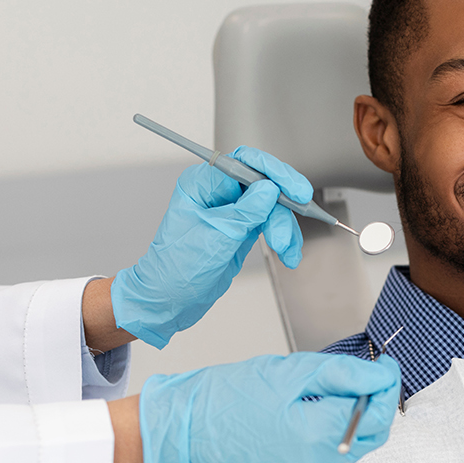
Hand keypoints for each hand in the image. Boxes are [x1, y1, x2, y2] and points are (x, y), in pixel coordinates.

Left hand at [110, 147, 311, 347]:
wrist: (168, 300)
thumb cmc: (176, 269)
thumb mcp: (215, 238)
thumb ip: (245, 212)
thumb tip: (270, 189)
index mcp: (202, 184)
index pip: (244, 163)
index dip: (274, 173)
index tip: (295, 190)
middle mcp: (218, 192)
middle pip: (264, 184)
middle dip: (282, 208)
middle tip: (293, 225)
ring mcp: (231, 210)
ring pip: (272, 206)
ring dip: (284, 228)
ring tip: (286, 251)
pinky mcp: (242, 228)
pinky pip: (271, 224)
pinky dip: (283, 238)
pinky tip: (288, 254)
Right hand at [138, 352, 401, 462]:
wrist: (186, 428)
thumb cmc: (230, 395)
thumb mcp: (292, 372)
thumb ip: (345, 376)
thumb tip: (383, 377)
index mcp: (317, 437)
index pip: (377, 413)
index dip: (387, 387)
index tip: (386, 367)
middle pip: (369, 439)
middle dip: (371, 408)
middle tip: (359, 381)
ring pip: (348, 455)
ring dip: (346, 428)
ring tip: (318, 402)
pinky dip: (323, 448)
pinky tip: (300, 428)